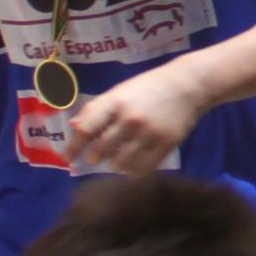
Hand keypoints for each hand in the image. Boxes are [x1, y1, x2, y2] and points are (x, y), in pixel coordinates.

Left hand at [67, 67, 206, 173]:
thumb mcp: (120, 91)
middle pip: (102, 150)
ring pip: (121, 163)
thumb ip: (97, 109)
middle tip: (95, 158)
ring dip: (115, 164)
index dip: (73, 147)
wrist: (188, 84)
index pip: (86, 130)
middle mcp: (130, 118)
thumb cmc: (149, 87)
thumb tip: (74, 127)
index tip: (67, 159)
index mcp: (115, 102)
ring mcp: (149, 133)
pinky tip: (133, 166)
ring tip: (116, 161)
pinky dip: (133, 171)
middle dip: (94, 157)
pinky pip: (143, 168)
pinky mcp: (166, 144)